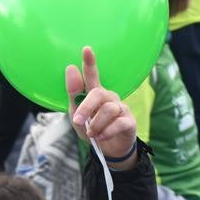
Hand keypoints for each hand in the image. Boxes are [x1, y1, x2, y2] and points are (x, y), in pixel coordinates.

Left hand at [67, 46, 137, 167]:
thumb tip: (70, 68)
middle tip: (77, 120)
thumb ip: (73, 94)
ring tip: (91, 133)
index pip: (92, 75)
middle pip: (99, 94)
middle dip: (86, 107)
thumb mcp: (76, 114)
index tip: (86, 49)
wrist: (107, 150)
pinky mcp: (130, 121)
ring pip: (108, 110)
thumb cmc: (91, 128)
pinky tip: (101, 137)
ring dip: (95, 124)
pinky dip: (107, 131)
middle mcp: (110, 97)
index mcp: (95, 94)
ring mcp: (121, 108)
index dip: (89, 63)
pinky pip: (119, 123)